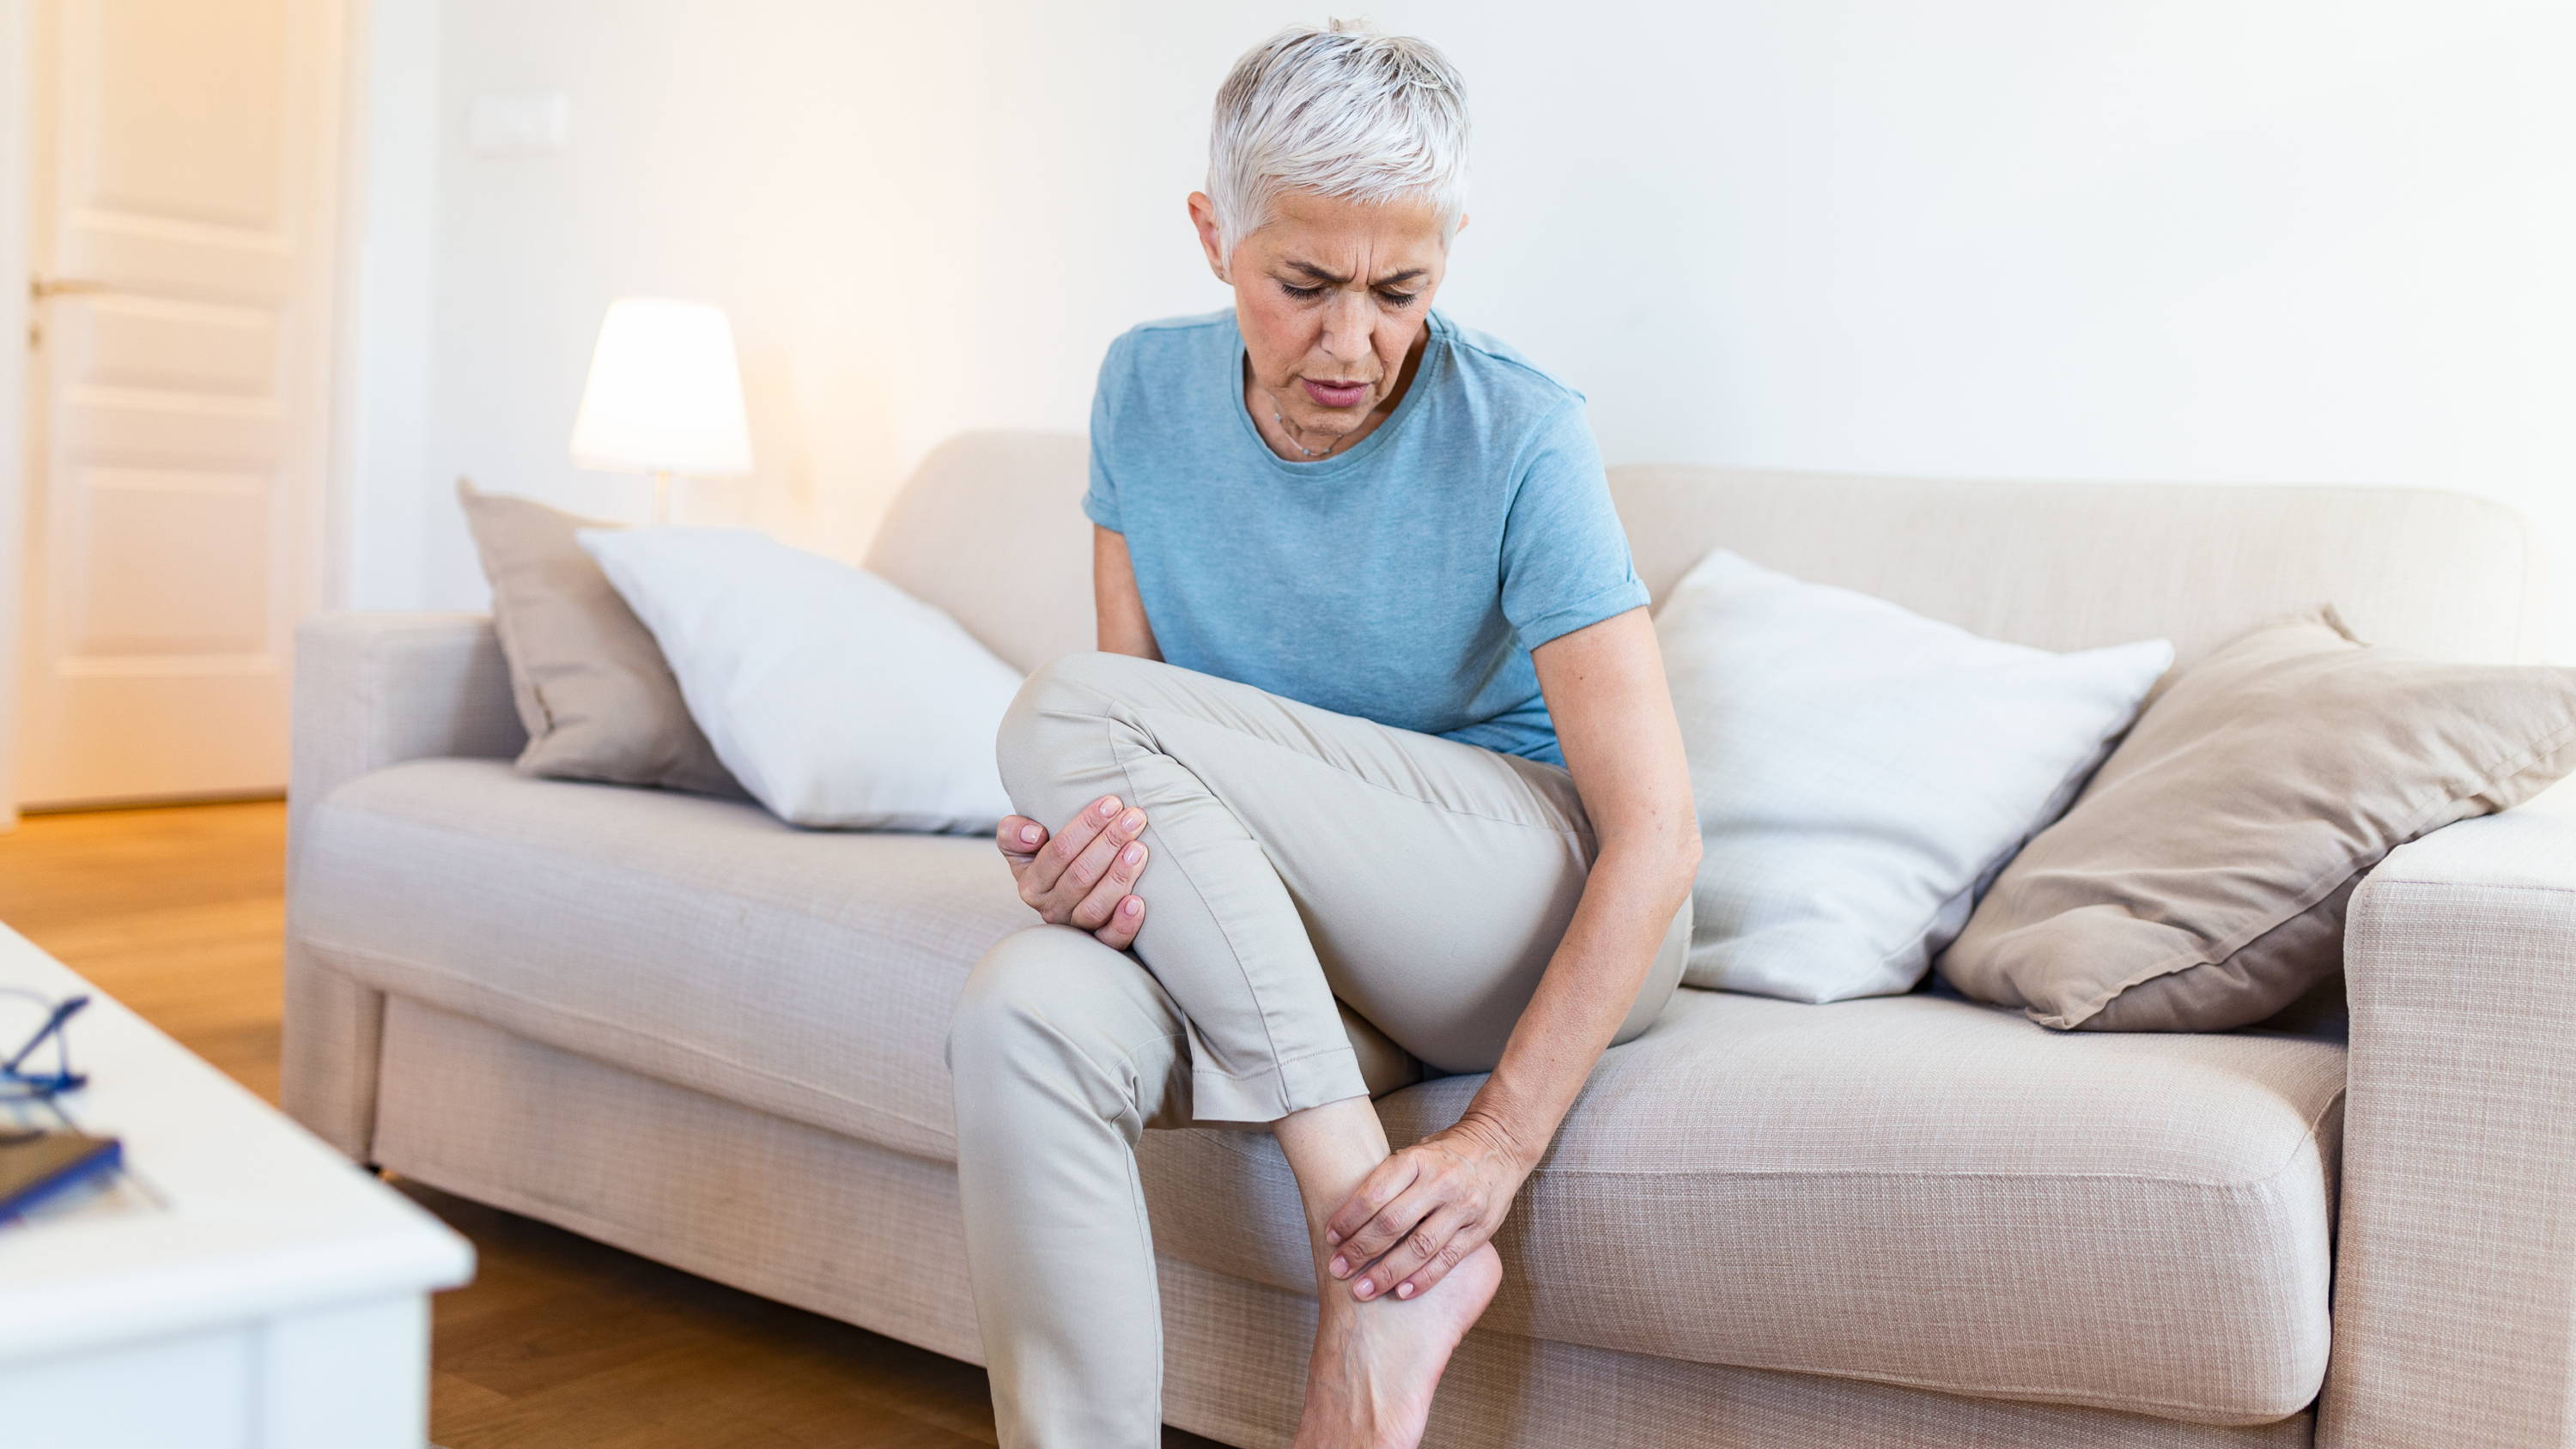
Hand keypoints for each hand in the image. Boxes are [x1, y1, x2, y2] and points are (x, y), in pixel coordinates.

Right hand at [997, 793, 1149, 948]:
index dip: (1086, 826)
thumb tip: (1034, 835)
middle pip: (1080, 876)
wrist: (1069, 893)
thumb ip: (1013, 833)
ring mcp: (1076, 928)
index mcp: (1031, 884)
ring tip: (1139, 850)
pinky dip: (1124, 923)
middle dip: (1109, 843)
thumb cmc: (1051, 860)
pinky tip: (1138, 903)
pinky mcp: (1100, 944)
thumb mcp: (1022, 845)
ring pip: (1095, 906)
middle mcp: (1051, 909)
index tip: (1111, 803)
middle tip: (1134, 818)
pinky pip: (1110, 940)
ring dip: (1119, 877)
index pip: (1059, 852)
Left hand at [1322, 1116, 1531, 1302]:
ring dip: (1387, 1272)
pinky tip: (1401, 1293)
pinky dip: (1422, 1279)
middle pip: (1392, 1223)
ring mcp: (1463, 1206)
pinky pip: (1447, 1259)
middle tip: (1338, 1269)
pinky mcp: (1480, 1229)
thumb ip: (1390, 1181)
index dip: (1348, 1219)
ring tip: (1363, 1289)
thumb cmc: (1444, 1154)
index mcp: (1417, 1159)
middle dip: (1360, 1250)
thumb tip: (1347, 1216)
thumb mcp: (1415, 1153)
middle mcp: (1441, 1181)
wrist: (1499, 1145)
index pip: (1374, 1193)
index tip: (1330, 1237)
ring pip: (1419, 1246)